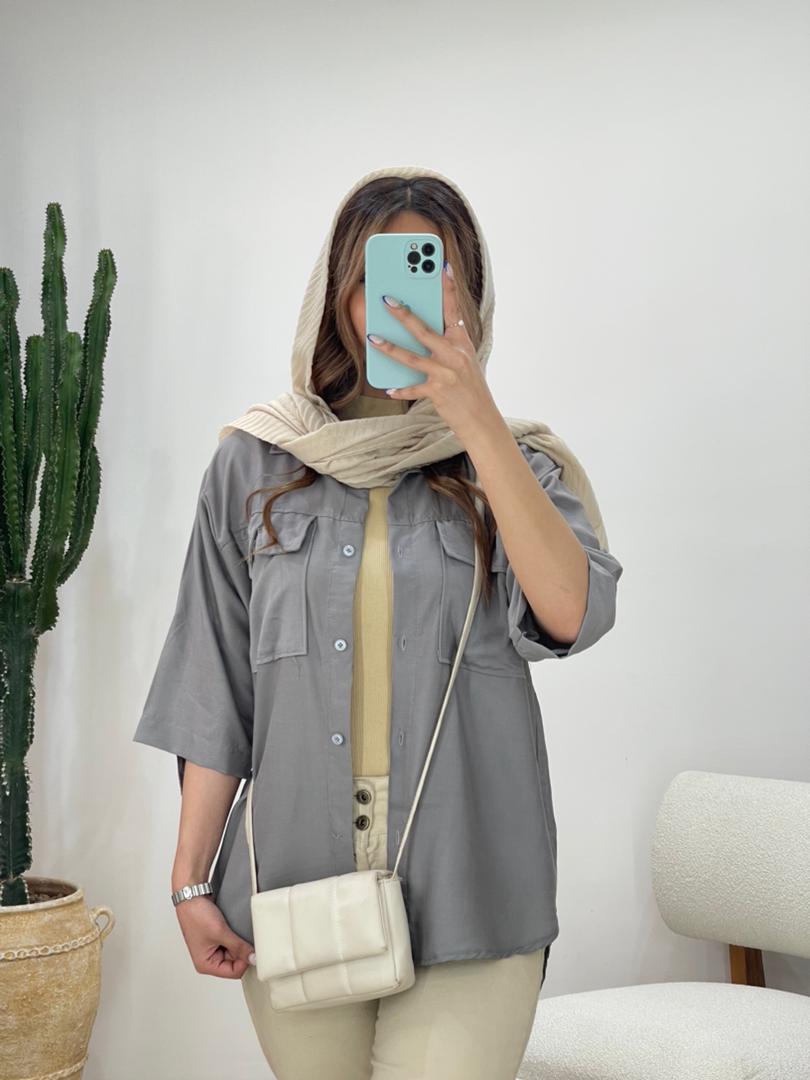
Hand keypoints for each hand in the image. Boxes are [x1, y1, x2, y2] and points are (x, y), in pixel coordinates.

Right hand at [175, 896, 254, 978]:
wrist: (192, 894)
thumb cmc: (196, 914)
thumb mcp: (221, 932)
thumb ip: (238, 947)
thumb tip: (254, 958)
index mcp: (205, 964)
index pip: (233, 972)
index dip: (245, 962)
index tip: (254, 950)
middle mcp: (209, 959)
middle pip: (235, 962)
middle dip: (242, 950)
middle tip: (244, 936)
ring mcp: (213, 948)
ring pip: (235, 951)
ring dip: (239, 941)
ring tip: (235, 929)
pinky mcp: (218, 937)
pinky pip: (232, 941)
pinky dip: (236, 935)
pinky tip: (235, 927)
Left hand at [367, 263, 501, 444]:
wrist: (482, 420)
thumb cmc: (470, 389)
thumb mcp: (464, 362)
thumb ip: (446, 345)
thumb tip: (418, 332)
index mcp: (463, 342)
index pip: (454, 309)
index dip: (448, 286)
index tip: (442, 265)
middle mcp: (455, 355)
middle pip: (424, 330)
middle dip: (403, 314)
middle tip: (386, 299)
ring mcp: (446, 373)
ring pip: (412, 356)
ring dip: (389, 347)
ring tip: (372, 336)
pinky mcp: (438, 392)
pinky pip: (413, 388)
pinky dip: (400, 388)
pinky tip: (389, 387)